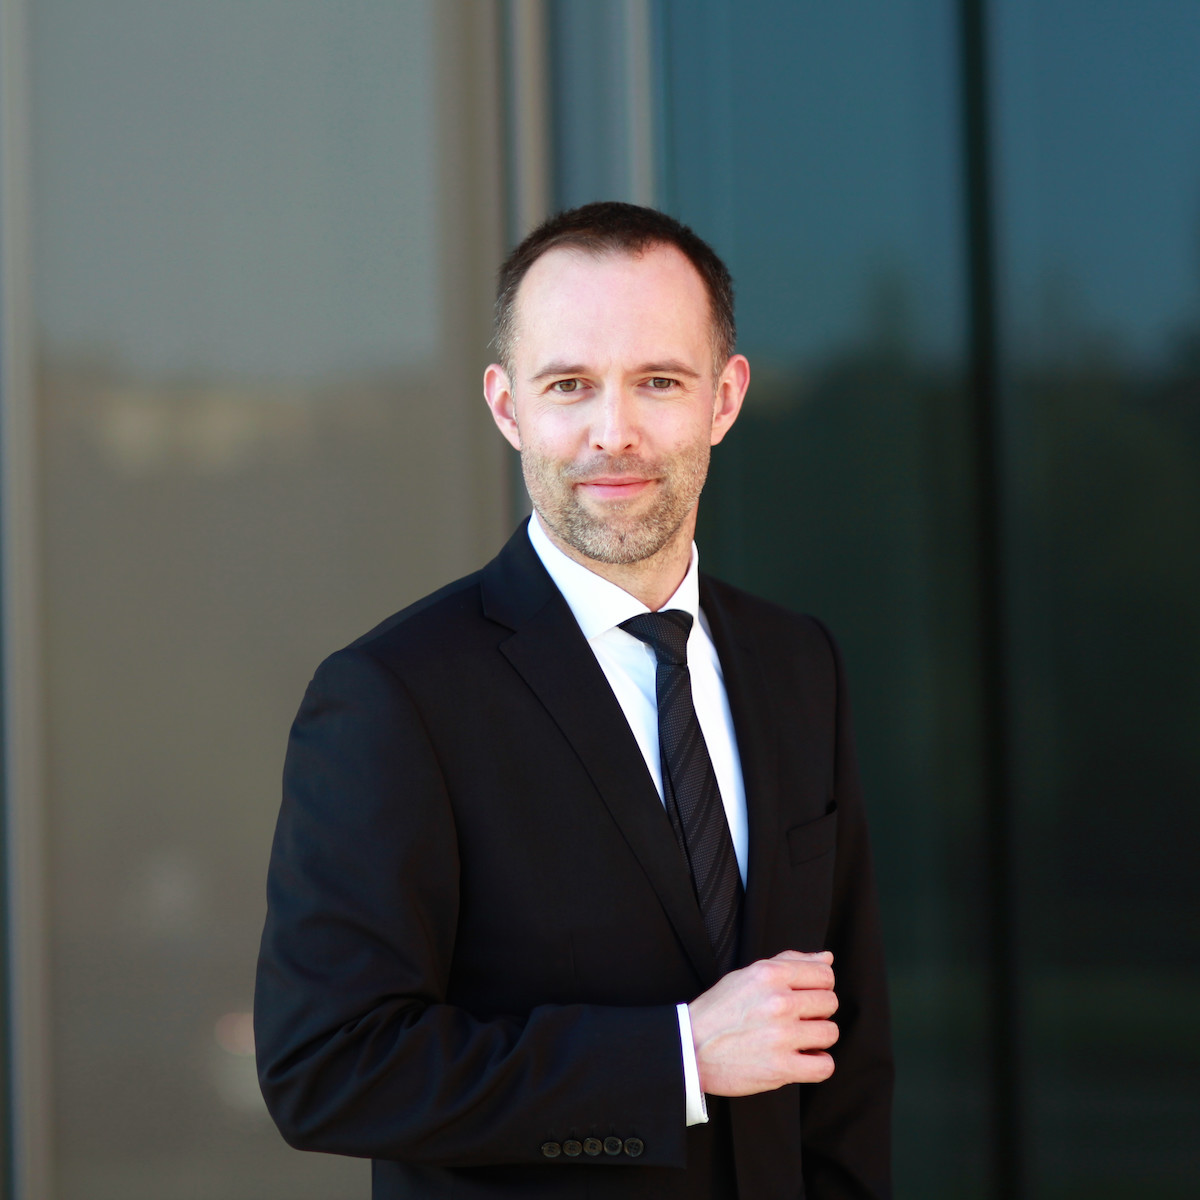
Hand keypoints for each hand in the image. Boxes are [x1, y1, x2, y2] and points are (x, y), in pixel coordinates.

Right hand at [688, 950, 837, 1095]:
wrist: (689, 1047)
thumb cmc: (718, 1010)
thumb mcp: (748, 975)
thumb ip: (789, 962)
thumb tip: (826, 957)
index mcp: (770, 974)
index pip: (825, 974)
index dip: (820, 986)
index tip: (807, 997)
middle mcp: (779, 1002)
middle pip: (830, 1002)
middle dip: (818, 1012)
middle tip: (798, 1019)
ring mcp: (781, 1036)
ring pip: (830, 1033)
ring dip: (817, 1039)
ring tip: (798, 1040)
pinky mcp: (781, 1068)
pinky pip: (824, 1066)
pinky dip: (817, 1065)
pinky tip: (801, 1059)